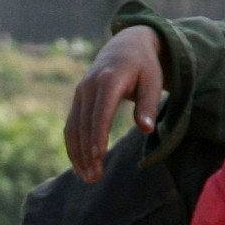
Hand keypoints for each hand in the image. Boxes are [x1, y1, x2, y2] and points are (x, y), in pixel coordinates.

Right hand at [66, 26, 165, 180]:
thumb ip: (148, 105)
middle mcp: (89, 86)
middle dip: (87, 153)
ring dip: (77, 154)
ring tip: (88, 177)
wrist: (126, 46)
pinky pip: (71, 126)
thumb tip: (146, 130)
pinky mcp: (77, 100)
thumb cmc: (144, 67)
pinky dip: (74, 146)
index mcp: (109, 80)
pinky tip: (81, 164)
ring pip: (73, 128)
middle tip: (94, 178)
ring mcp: (80, 93)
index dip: (98, 136)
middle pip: (83, 124)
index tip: (98, 158)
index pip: (100, 113)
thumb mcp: (153, 81)